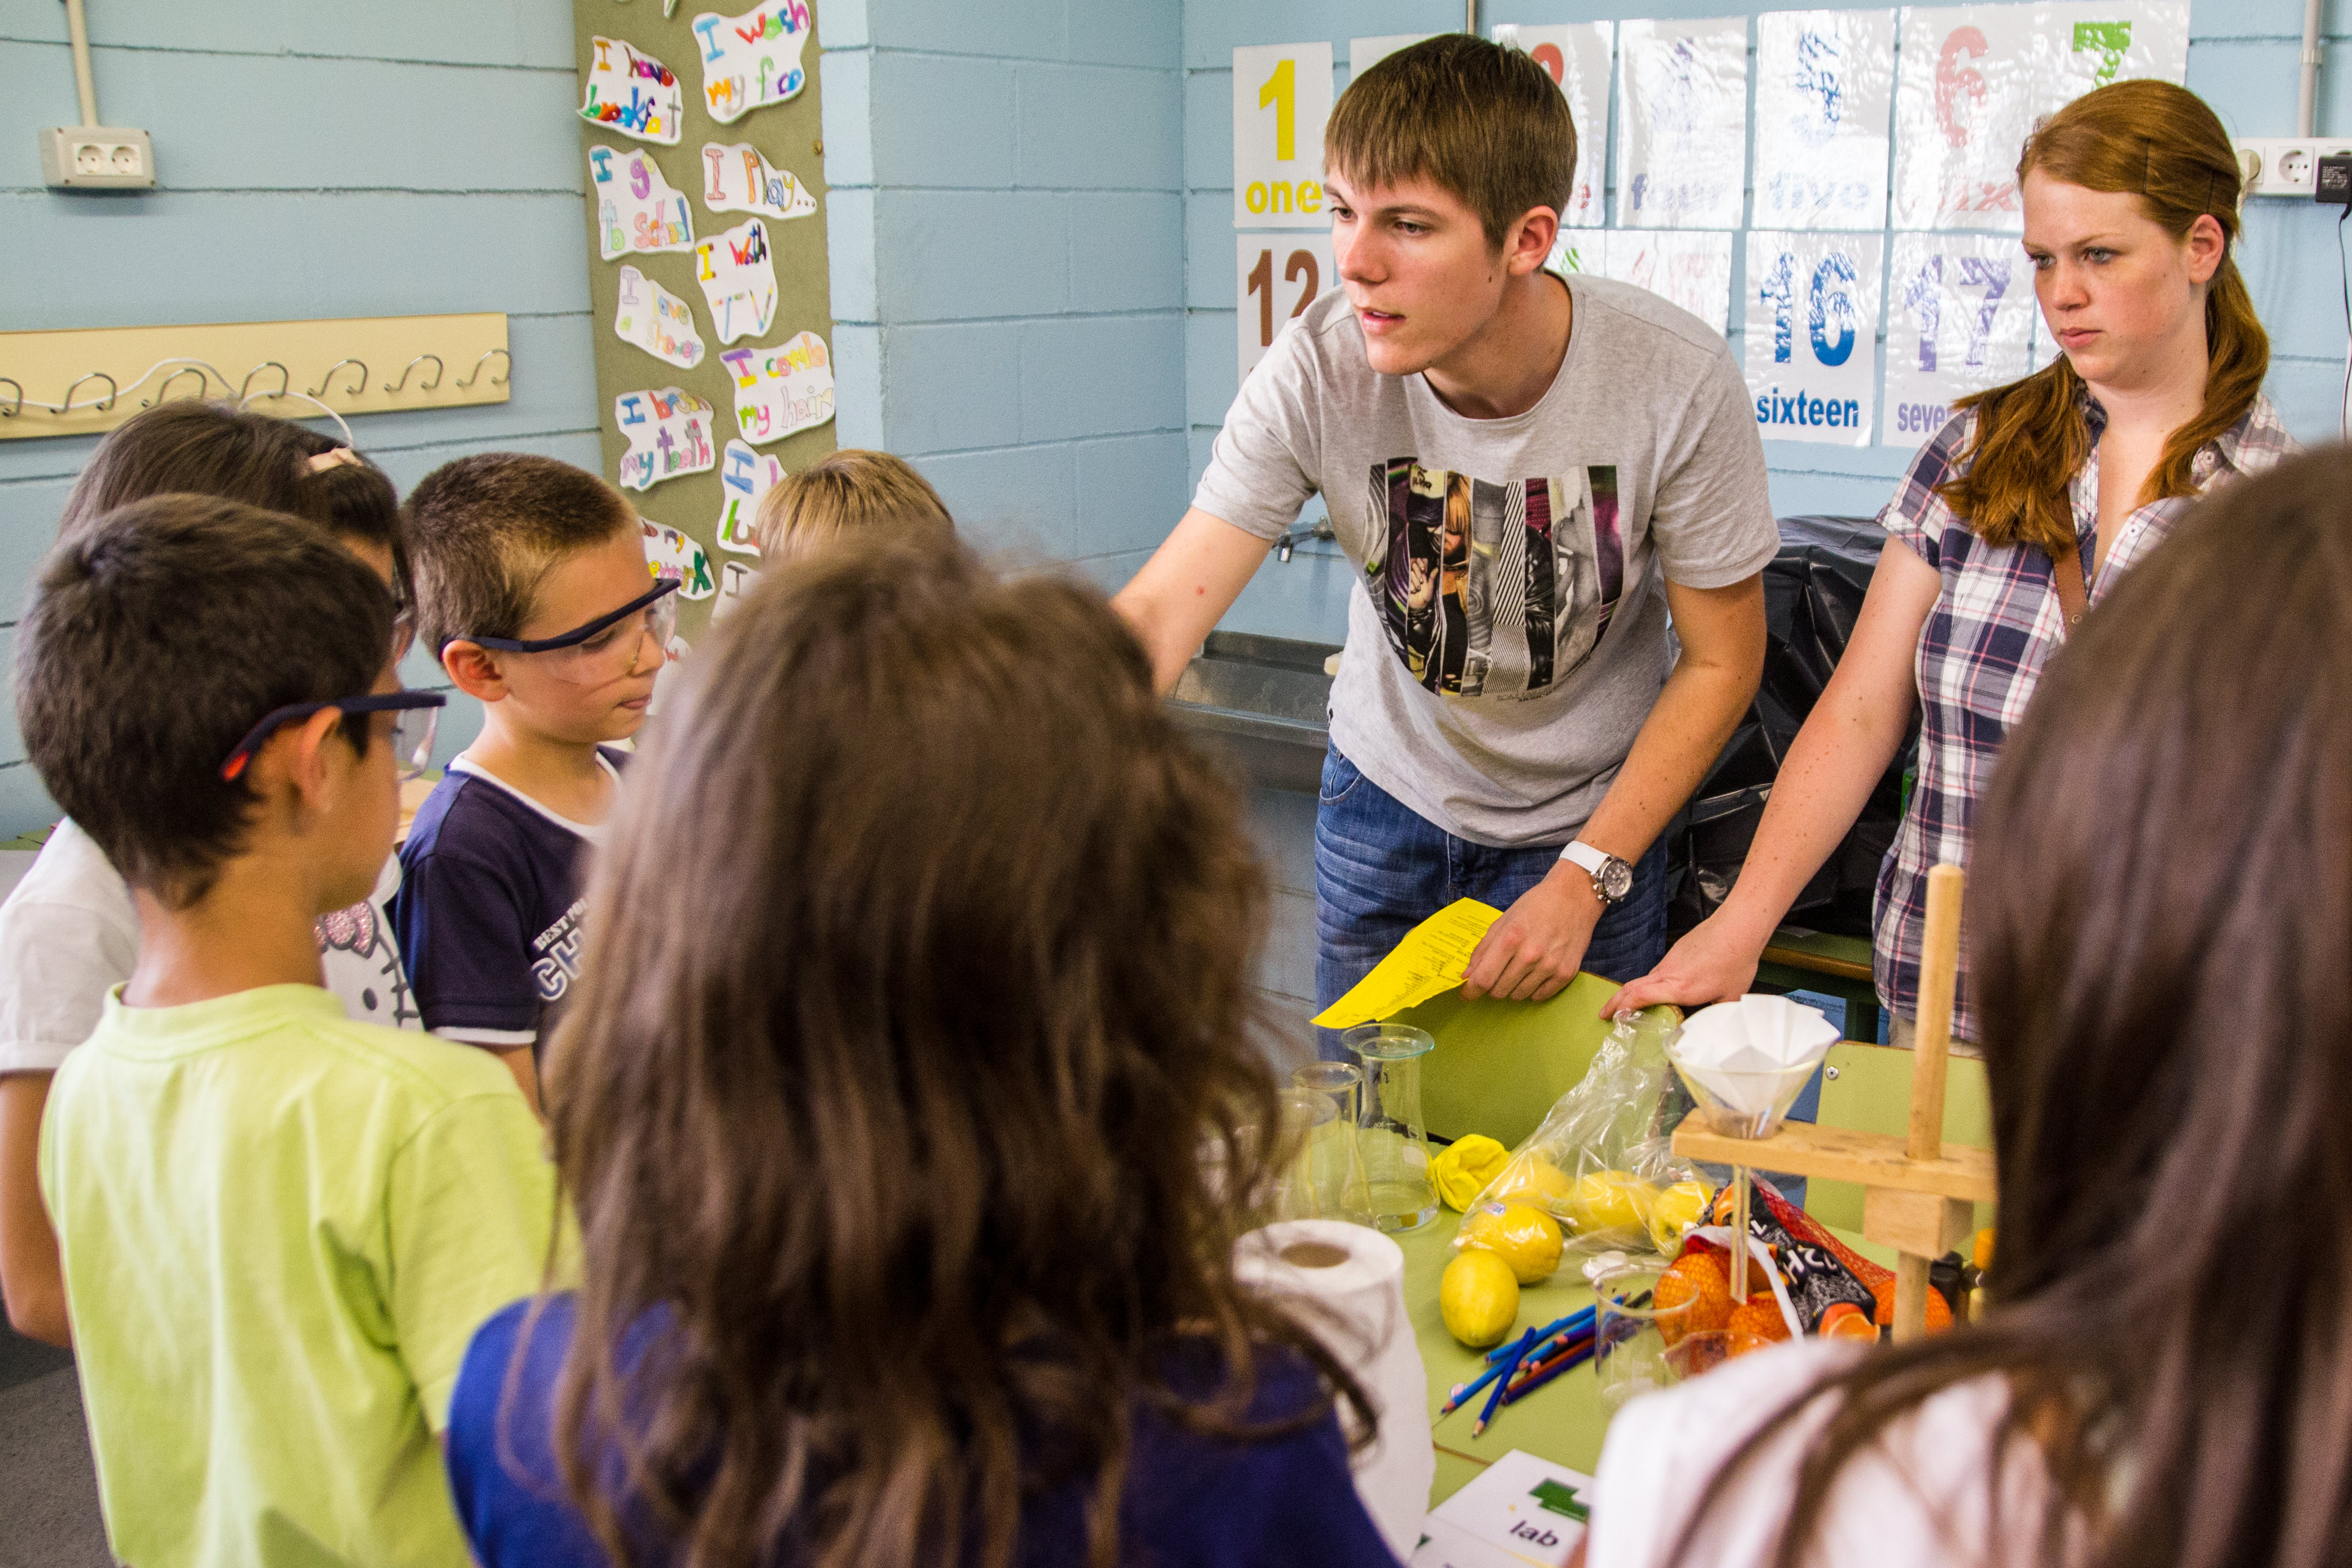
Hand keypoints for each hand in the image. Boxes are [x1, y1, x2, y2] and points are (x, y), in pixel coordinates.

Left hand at [1461, 867, 1602, 1002]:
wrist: (1575, 897)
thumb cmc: (1536, 906)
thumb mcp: (1504, 920)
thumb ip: (1483, 949)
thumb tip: (1467, 976)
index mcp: (1510, 938)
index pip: (1483, 978)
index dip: (1470, 991)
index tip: (1466, 995)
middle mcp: (1530, 955)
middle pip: (1499, 991)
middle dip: (1493, 985)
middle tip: (1499, 972)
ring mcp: (1550, 966)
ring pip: (1518, 996)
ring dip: (1513, 987)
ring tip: (1520, 968)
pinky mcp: (1566, 973)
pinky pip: (1540, 996)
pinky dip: (1533, 989)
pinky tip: (1535, 973)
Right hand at [1597, 910, 1765, 1017]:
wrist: (1738, 927)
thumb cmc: (1736, 960)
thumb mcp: (1730, 997)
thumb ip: (1717, 1014)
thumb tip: (1715, 1026)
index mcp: (1679, 987)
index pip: (1639, 997)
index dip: (1622, 1008)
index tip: (1612, 1018)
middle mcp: (1668, 973)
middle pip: (1631, 986)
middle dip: (1614, 1001)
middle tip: (1604, 1014)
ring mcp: (1670, 961)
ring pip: (1644, 979)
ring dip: (1631, 992)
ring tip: (1628, 1006)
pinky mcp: (1675, 952)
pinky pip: (1657, 971)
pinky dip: (1648, 983)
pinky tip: (1658, 991)